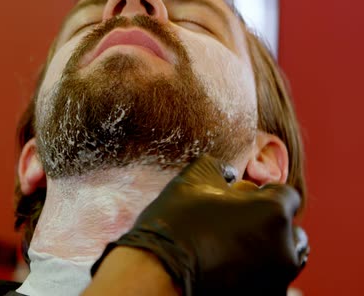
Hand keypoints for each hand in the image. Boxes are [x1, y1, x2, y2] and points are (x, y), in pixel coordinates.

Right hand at [91, 155, 308, 295]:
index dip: (262, 194)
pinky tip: (228, 269)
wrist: (158, 274)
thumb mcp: (192, 180)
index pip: (285, 195)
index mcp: (273, 213)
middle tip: (238, 226)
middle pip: (290, 230)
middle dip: (271, 225)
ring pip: (284, 259)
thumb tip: (230, 174)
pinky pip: (270, 282)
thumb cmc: (174, 225)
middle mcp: (284, 248)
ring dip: (267, 251)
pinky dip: (256, 275)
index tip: (241, 201)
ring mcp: (277, 280)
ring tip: (234, 250)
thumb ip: (220, 167)